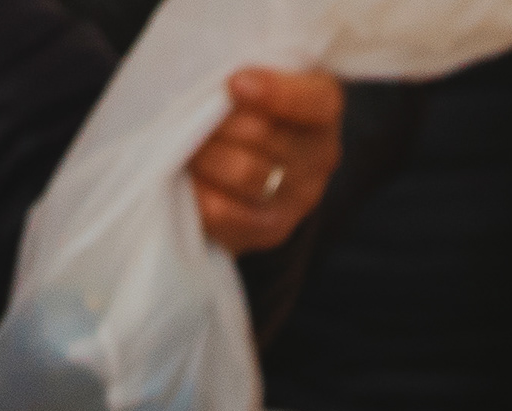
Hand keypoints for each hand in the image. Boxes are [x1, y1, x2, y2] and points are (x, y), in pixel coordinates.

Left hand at [190, 67, 340, 253]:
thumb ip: (249, 81)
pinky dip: (199, 192)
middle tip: (188, 116)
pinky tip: (189, 179)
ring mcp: (303, 196)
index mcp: (325, 105)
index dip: (274, 93)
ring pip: (243, 173)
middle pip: (263, 135)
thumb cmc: (254, 111)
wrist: (260, 171)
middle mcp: (323, 153)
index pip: (312, 101)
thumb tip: (220, 90)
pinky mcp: (274, 228)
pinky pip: (226, 211)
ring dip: (205, 157)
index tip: (234, 83)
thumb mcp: (262, 83)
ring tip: (187, 146)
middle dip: (218, 124)